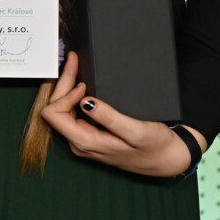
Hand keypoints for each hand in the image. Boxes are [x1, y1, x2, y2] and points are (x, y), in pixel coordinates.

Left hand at [39, 51, 207, 177]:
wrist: (165, 159)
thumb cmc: (153, 147)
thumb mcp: (136, 131)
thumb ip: (109, 118)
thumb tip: (85, 101)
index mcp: (85, 142)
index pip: (54, 115)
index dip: (64, 95)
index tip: (83, 84)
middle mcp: (78, 142)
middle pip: (55, 109)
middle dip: (63, 83)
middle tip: (73, 59)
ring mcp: (82, 138)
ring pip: (62, 109)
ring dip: (68, 86)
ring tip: (76, 65)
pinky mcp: (89, 133)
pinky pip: (72, 112)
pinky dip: (75, 94)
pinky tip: (83, 81)